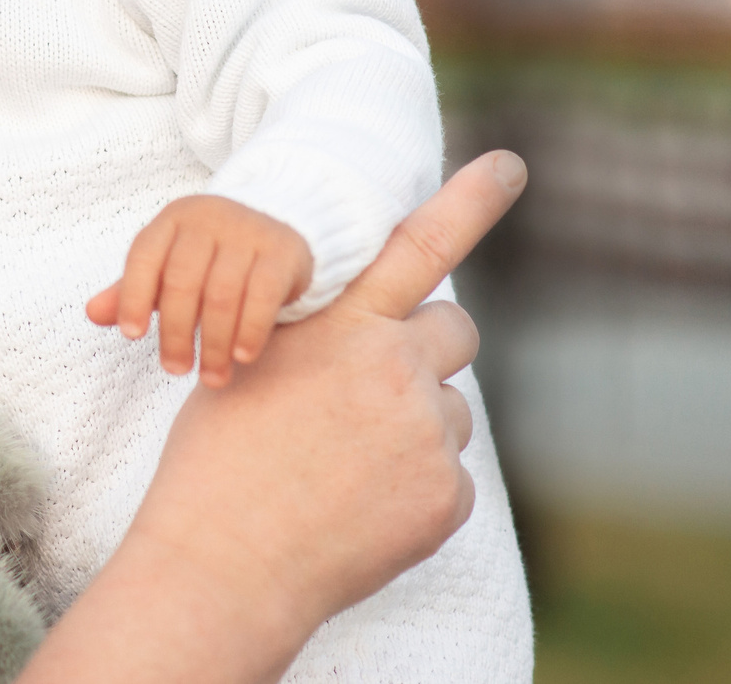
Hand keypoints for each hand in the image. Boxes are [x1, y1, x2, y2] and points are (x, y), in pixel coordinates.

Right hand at [22, 152, 526, 683]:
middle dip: (429, 352)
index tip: (510, 165)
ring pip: (450, 411)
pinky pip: (450, 478)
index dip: (471, 200)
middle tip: (380, 395)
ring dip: (415, 430)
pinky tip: (363, 512)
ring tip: (348, 470)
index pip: (419, 246)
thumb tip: (374, 336)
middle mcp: (395, 367)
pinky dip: (417, 493)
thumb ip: (324, 339)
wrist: (224, 564)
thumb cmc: (220, 463)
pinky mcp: (446, 497)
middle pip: (453, 330)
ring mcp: (426, 433)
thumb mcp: (254, 367)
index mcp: (343, 326)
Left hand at [86, 194, 312, 386]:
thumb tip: (92, 313)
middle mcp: (208, 220)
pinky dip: (250, 330)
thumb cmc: (210, 257)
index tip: (131, 335)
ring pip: (222, 294)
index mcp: (173, 220)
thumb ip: (132, 290)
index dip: (133, 296)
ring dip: (214, 343)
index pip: (144, 256)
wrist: (275, 227)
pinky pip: (263, 296)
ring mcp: (248, 232)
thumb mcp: (168, 266)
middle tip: (175, 369)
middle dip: (176, 332)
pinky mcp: (282, 251)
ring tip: (211, 377)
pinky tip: (242, 357)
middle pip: (182, 281)